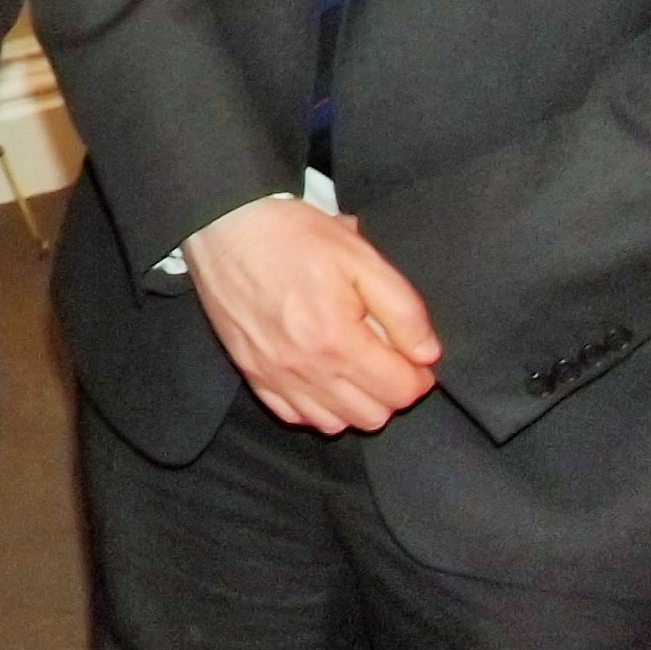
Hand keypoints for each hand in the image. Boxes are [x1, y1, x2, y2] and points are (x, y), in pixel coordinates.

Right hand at [183, 199, 440, 433]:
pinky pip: (295, 416)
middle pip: (372, 416)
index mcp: (336, 339)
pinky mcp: (251, 373)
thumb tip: (426, 354)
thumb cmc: (293, 237)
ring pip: (335, 424)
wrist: (224, 226)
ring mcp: (274, 376)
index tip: (412, 353)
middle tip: (384, 355)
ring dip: (354, 402)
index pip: (401, 391)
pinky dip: (315, 406)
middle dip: (389, 390)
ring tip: (352, 365)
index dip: (418, 374)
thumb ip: (404, 309)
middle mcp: (304, 368)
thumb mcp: (361, 257)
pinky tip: (319, 374)